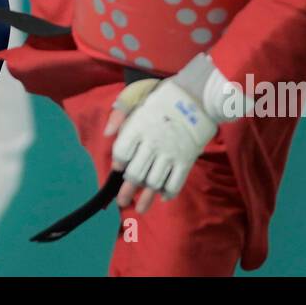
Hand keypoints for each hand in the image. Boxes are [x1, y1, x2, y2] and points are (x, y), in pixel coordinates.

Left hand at [105, 78, 215, 213]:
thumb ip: (120, 113)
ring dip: (145, 197)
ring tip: (139, 208)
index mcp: (138, 126)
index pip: (121, 151)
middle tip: (121, 201)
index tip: (118, 168)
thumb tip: (107, 133)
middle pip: (136, 173)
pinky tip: (162, 196)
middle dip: (127, 190)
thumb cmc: (164, 96)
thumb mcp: (138, 96)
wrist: (198, 96)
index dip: (118, 161)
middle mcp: (152, 143)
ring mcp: (170, 153)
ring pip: (153, 182)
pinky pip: (175, 183)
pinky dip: (168, 193)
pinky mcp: (186, 160)